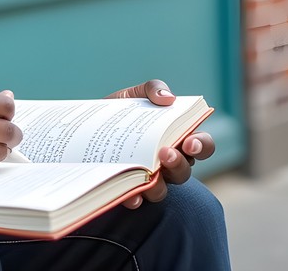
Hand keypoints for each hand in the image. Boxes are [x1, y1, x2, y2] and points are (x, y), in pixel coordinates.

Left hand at [107, 80, 215, 208]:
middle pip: (185, 170)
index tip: (190, 142)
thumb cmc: (119, 110)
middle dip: (179, 163)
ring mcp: (150, 178)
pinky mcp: (129, 189)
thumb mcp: (133, 95)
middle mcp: (167, 161)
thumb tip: (168, 97)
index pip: (202, 145)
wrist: (85, 126)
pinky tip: (131, 195)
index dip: (202, 146)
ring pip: (164, 190)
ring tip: (149, 173)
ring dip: (160, 185)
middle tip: (165, 153)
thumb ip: (153, 89)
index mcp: (176, 137)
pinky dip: (135, 198)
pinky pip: (136, 199)